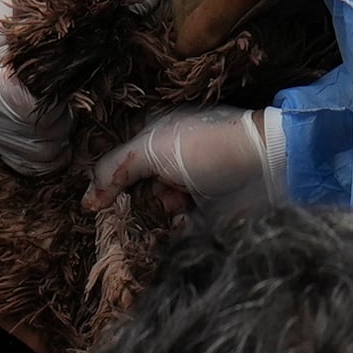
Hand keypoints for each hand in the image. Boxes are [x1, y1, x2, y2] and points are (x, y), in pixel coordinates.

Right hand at [0, 0, 65, 175]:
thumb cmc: (10, 14)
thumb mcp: (33, 18)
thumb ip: (60, 44)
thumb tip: (102, 45)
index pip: (36, 119)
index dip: (61, 113)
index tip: (70, 98)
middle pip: (40, 145)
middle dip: (63, 130)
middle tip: (71, 107)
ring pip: (34, 160)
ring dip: (55, 143)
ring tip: (60, 117)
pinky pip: (21, 164)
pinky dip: (41, 153)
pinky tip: (48, 130)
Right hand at [88, 107, 286, 219]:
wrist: (266, 164)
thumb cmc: (209, 147)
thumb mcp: (154, 150)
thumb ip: (116, 169)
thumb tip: (86, 200)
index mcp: (157, 133)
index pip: (121, 162)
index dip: (110, 182)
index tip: (97, 204)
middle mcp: (171, 155)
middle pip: (138, 185)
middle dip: (142, 194)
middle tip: (157, 190)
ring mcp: (189, 179)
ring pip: (158, 204)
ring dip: (165, 206)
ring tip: (182, 199)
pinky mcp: (207, 202)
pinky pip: (180, 220)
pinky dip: (182, 219)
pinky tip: (192, 212)